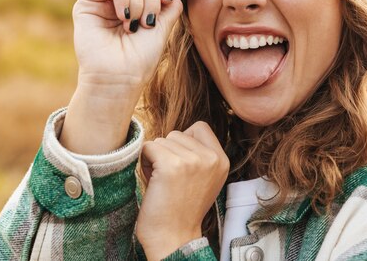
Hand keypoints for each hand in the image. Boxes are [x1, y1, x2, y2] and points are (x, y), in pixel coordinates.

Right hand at [60, 0, 182, 153]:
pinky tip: (123, 17)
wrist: (120, 78)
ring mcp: (105, 1)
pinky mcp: (87, 4)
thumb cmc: (141, 58)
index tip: (166, 3)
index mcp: (140, 4)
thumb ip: (170, 4)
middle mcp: (123, 0)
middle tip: (148, 22)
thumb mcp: (164, 27)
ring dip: (137, 0)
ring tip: (134, 24)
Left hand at [136, 122, 229, 259]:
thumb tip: (177, 135)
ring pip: (161, 140)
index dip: (184, 141)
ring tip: (161, 180)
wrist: (173, 238)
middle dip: (167, 151)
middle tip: (168, 176)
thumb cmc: (182, 209)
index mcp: (221, 160)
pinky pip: (148, 147)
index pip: (200, 127)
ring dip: (155, 158)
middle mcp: (210, 158)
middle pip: (177, 133)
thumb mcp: (204, 179)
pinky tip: (152, 180)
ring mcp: (192, 161)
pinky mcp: (172, 165)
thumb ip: (199, 155)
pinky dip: (144, 161)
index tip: (181, 162)